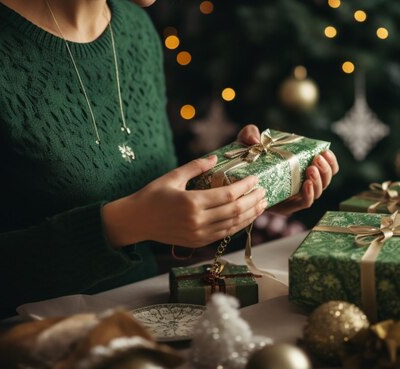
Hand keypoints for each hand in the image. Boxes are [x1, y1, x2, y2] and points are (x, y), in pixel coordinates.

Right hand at [102, 155, 266, 247]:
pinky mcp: (197, 242)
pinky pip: (223, 234)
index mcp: (192, 202)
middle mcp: (197, 221)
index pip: (228, 195)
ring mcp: (198, 234)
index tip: (255, 179)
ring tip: (261, 205)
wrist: (135, 221)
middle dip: (252, 201)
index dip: (245, 187)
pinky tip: (246, 218)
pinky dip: (237, 226)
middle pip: (234, 211)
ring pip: (232, 226)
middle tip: (264, 192)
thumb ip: (195, 166)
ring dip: (250, 215)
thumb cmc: (151, 195)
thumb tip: (216, 157)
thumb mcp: (172, 176)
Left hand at [237, 125, 339, 215]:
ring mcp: (295, 196)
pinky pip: (305, 203)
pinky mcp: (287, 207)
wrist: (233, 182)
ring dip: (319, 181)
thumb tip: (255, 138)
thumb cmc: (245, 160)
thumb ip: (249, 133)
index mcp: (301, 167)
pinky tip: (307, 184)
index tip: (325, 151)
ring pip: (318, 192)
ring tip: (311, 170)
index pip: (325, 167)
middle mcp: (302, 182)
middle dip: (325, 170)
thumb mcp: (247, 143)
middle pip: (326, 180)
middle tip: (317, 160)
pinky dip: (309, 194)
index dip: (330, 161)